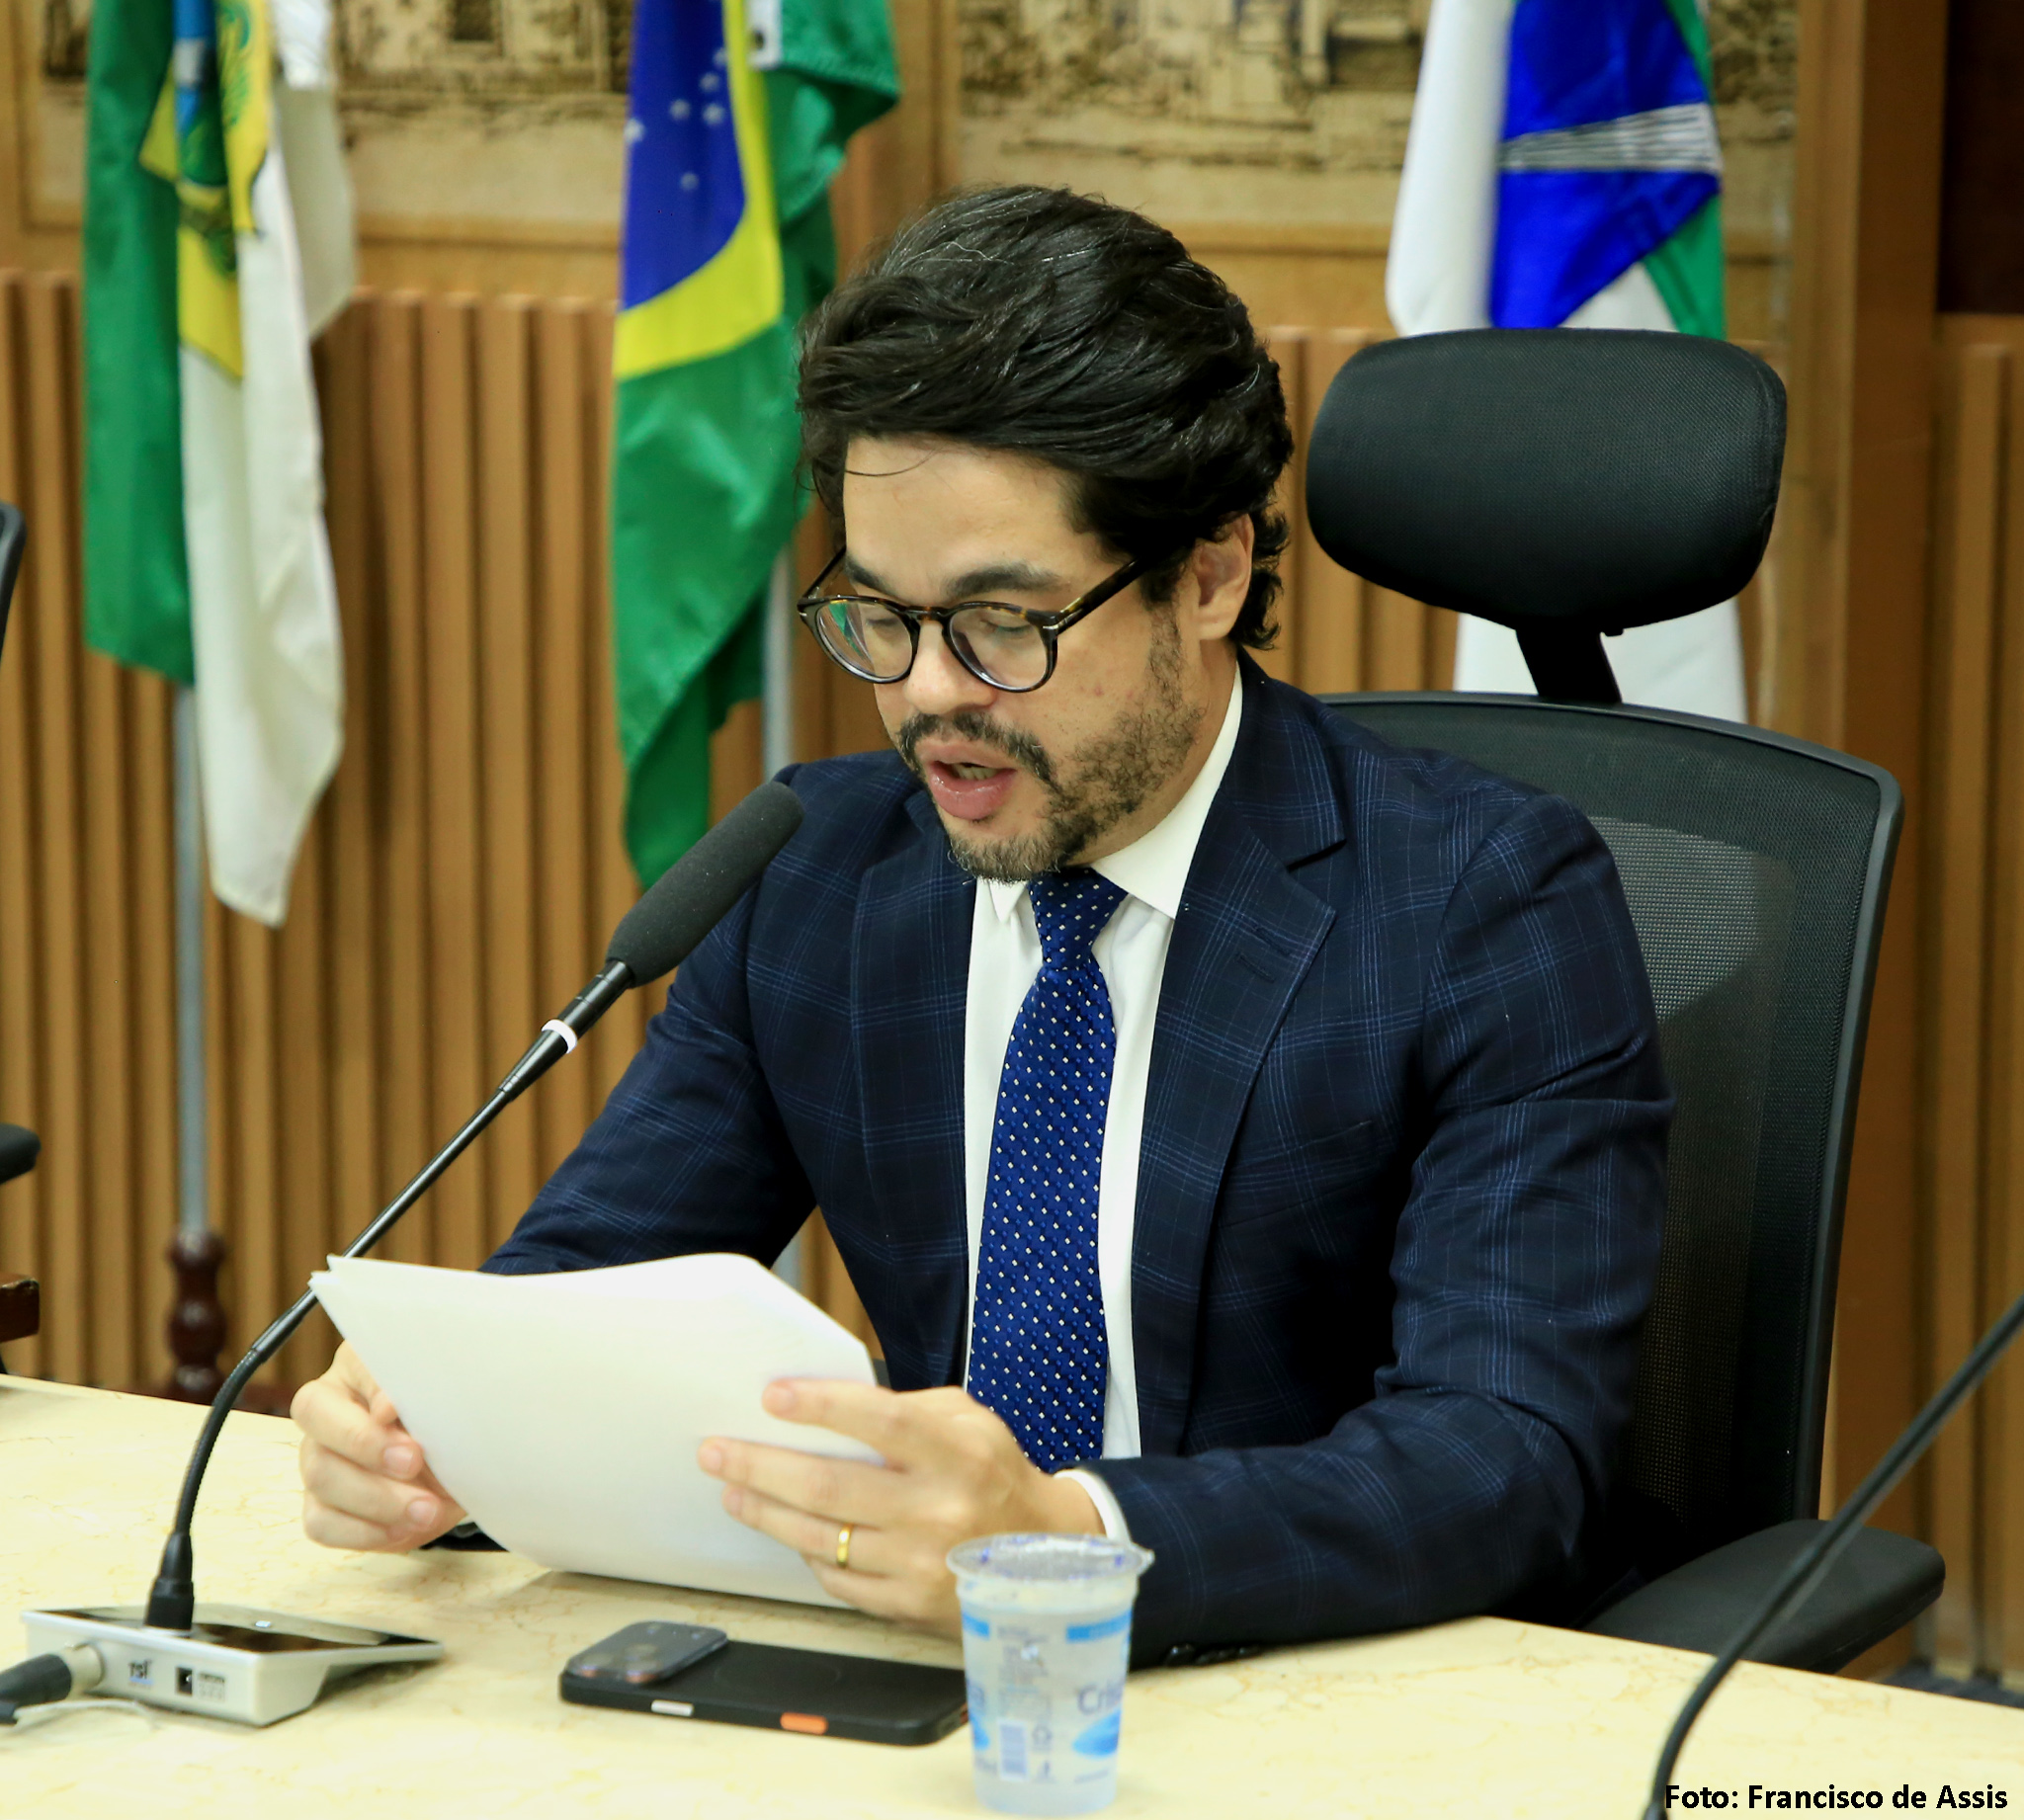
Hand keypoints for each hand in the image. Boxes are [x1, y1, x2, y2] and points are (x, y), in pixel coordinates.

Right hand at [291, 1342, 465, 1551]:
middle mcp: (329, 1408)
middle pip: (316, 1417)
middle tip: (414, 1462)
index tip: (397, 1410)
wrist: (462, 1465)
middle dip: (366, 1446)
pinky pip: (321, 1523)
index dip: (371, 1389)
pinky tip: (402, 1529)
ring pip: (320, 1476)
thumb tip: (386, 1408)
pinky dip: (364, 1531)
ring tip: (425, 1509)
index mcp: (360, 1367)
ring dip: (376, 1498)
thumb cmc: (452, 1419)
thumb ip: (426, 1395)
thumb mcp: (451, 1400)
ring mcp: (318, 1457)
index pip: (351, 1364)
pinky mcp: (320, 1505)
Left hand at [698, 1381, 1101, 1634]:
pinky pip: (836, 1579)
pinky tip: (787, 1529)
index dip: (822, 1406)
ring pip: (820, 1537)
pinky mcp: (909, 1606)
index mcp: (959, 1452)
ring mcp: (922, 1564)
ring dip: (766, 1511)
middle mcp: (940, 1509)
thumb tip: (824, 1406)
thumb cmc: (993, 1474)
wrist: (1043, 1559)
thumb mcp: (970, 1422)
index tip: (772, 1396)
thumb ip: (906, 1410)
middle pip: (830, 1486)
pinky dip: (806, 1552)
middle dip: (761, 1465)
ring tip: (732, 1490)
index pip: (880, 1421)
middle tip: (717, 1450)